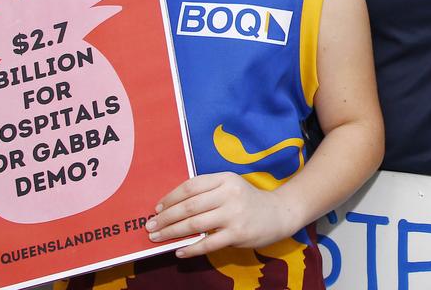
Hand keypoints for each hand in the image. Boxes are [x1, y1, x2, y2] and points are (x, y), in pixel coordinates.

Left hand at [146, 172, 298, 257]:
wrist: (279, 213)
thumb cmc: (248, 200)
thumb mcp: (230, 186)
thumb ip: (206, 192)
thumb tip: (172, 206)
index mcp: (224, 178)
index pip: (190, 186)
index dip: (170, 198)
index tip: (157, 208)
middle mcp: (229, 194)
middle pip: (189, 206)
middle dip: (165, 218)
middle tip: (150, 226)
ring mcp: (234, 214)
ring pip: (195, 224)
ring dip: (172, 232)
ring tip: (158, 237)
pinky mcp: (238, 233)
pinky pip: (208, 243)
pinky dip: (191, 248)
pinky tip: (179, 251)